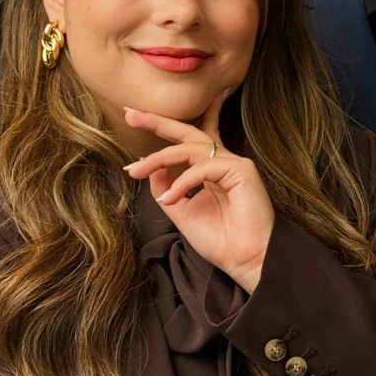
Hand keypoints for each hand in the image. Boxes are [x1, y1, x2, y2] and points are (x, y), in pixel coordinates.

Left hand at [123, 91, 274, 292]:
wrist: (245, 260)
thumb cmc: (220, 240)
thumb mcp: (182, 212)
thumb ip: (165, 187)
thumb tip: (148, 166)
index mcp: (209, 170)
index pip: (187, 140)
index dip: (163, 127)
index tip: (134, 118)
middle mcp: (222, 161)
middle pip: (188, 132)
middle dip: (158, 122)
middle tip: (131, 115)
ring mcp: (233, 163)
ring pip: (190, 149)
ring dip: (159, 158)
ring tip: (136, 171)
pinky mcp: (242, 170)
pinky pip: (202, 168)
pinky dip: (182, 182)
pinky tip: (170, 198)